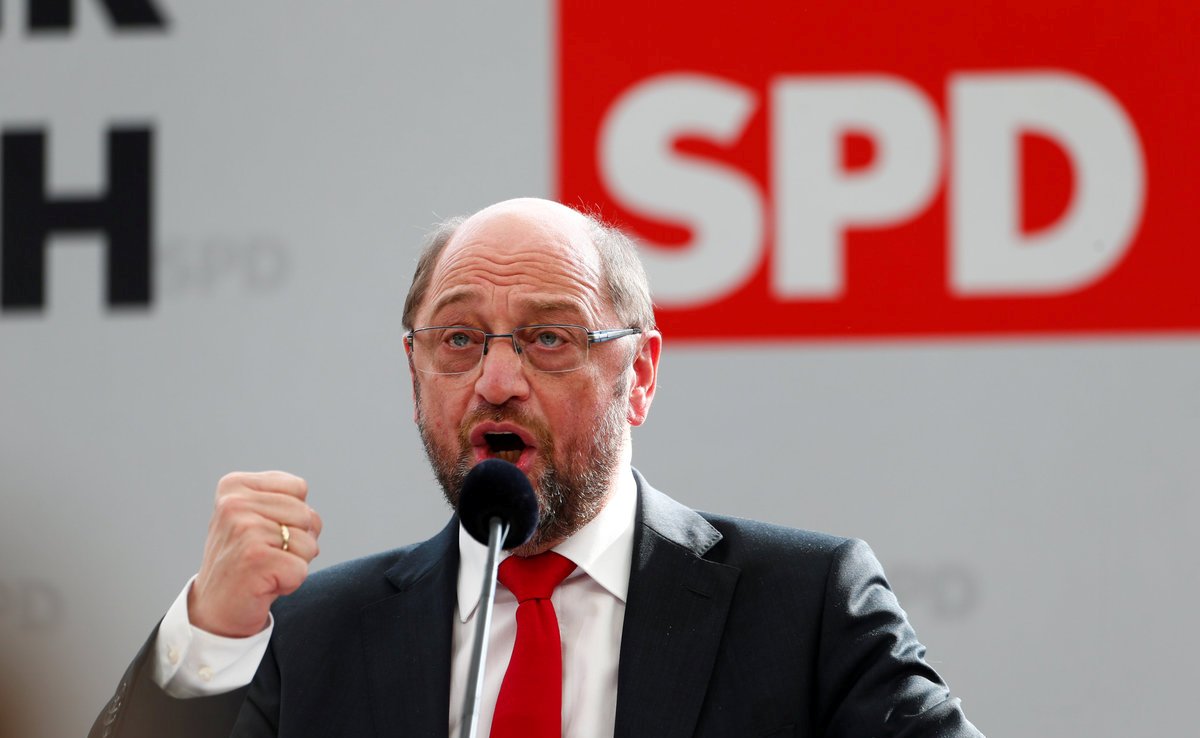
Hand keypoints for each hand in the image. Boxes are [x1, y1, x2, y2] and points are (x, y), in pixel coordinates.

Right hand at [187, 471, 321, 637]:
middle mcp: (234, 503)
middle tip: (267, 556)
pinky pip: (301, 568)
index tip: (265, 533)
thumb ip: (288, 504)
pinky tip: (264, 585)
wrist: (214, 609)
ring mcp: (243, 529)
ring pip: (308, 542)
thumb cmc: (245, 561)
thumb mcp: (260, 519)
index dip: (294, 516)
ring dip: (294, 562)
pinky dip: (290, 582)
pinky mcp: (255, 558)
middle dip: (297, 540)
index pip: (298, 488)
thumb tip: (311, 519)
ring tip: (264, 569)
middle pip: (306, 514)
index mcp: (234, 486)